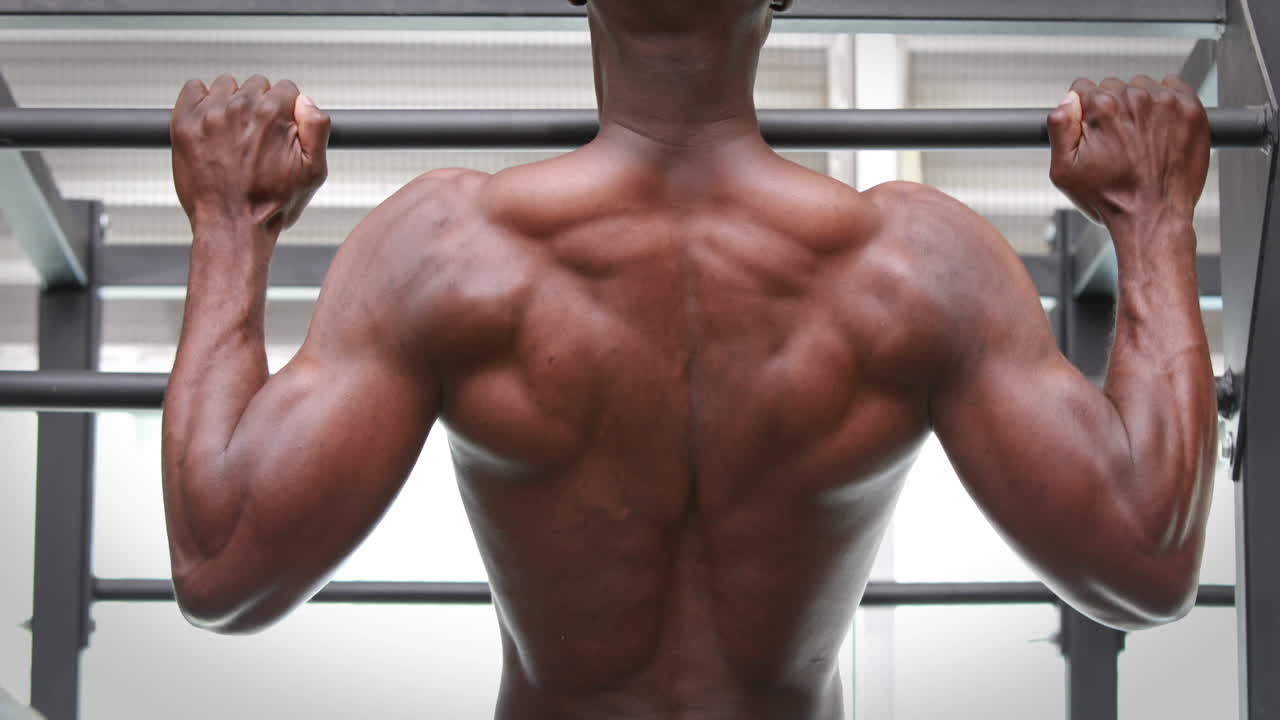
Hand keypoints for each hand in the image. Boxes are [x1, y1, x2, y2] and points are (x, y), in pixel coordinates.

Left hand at [171, 75, 329, 233]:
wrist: (231, 227)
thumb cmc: (271, 205)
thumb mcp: (314, 171)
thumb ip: (317, 128)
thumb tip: (305, 101)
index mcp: (272, 114)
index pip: (286, 88)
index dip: (287, 110)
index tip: (280, 131)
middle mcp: (238, 108)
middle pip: (256, 85)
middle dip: (260, 106)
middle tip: (257, 138)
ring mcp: (208, 115)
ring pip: (226, 85)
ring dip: (232, 102)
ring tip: (234, 134)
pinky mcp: (184, 124)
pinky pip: (192, 89)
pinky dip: (201, 100)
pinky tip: (212, 124)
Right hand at [1048, 75, 1209, 226]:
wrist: (1154, 216)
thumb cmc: (1112, 199)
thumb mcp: (1064, 172)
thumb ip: (1059, 130)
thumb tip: (1065, 103)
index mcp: (1102, 110)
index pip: (1082, 88)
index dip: (1082, 110)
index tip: (1091, 128)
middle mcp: (1135, 100)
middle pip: (1113, 86)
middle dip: (1110, 108)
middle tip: (1116, 140)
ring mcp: (1166, 103)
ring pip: (1142, 87)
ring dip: (1138, 105)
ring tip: (1139, 137)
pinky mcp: (1190, 110)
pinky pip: (1174, 87)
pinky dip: (1165, 102)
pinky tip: (1159, 128)